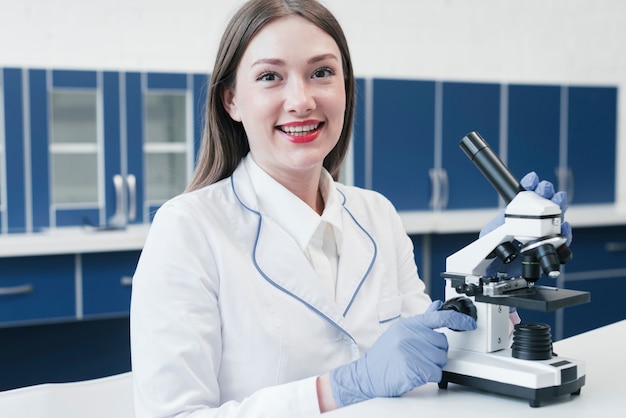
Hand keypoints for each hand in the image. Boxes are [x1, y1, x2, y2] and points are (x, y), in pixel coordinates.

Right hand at [329, 301, 475, 406]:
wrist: (367, 375)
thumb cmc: (384, 356)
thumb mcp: (400, 333)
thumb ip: (422, 321)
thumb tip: (437, 306)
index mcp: (408, 325)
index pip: (438, 317)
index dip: (458, 319)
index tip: (469, 323)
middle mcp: (409, 336)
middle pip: (442, 343)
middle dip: (436, 352)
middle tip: (420, 356)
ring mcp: (411, 351)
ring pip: (441, 359)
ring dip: (433, 365)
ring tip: (416, 364)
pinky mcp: (413, 368)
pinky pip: (436, 373)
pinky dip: (430, 376)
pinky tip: (416, 373)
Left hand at [481, 171, 572, 277]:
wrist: (498, 274)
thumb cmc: (491, 254)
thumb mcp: (489, 236)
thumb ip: (497, 225)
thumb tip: (507, 217)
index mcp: (517, 215)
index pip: (526, 197)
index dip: (530, 186)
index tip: (531, 179)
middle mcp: (532, 223)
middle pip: (544, 203)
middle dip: (546, 192)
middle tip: (545, 188)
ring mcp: (542, 234)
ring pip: (555, 217)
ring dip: (558, 207)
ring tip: (558, 199)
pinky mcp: (549, 249)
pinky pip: (562, 240)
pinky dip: (565, 232)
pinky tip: (563, 226)